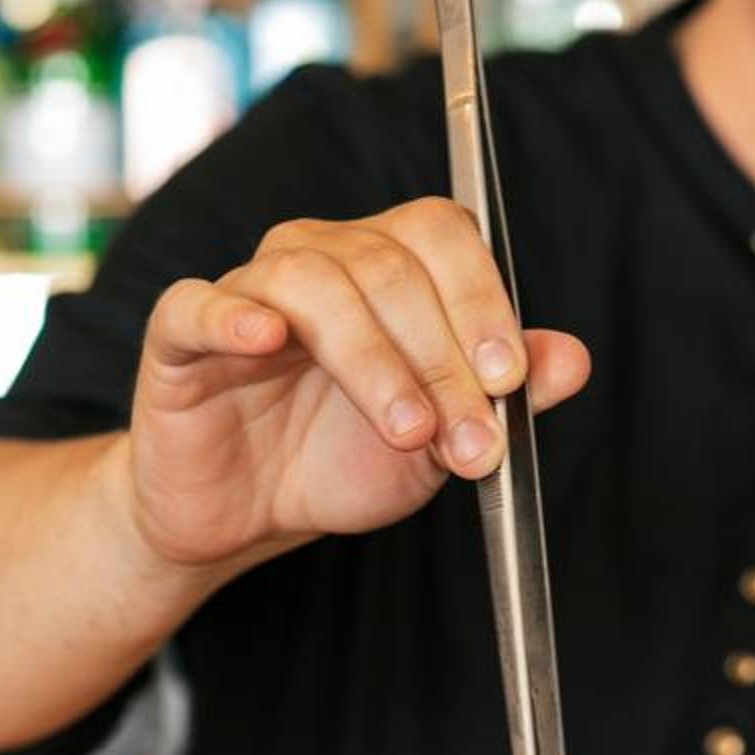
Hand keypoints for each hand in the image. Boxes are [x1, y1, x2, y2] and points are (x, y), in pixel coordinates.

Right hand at [124, 200, 590, 570]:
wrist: (247, 518)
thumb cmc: (340, 459)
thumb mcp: (441, 439)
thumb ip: (504, 396)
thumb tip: (573, 358)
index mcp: (383, 265)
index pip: (440, 236)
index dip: (480, 300)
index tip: (508, 379)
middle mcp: (317, 257)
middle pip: (387, 265)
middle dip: (442, 358)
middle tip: (469, 437)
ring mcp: (247, 290)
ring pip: (313, 284)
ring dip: (374, 360)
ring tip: (408, 431)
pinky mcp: (180, 334)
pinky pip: (200, 305)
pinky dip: (234, 316)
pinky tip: (267, 341)